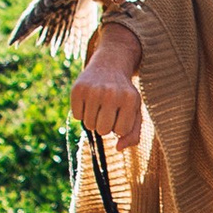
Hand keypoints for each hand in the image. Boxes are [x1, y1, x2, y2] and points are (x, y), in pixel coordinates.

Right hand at [70, 24, 144, 154]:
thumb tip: (118, 148)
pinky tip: (89, 99)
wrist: (109, 65)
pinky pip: (77, 117)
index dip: (119, 125)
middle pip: (103, 131)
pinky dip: (82, 112)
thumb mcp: (134, 110)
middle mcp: (111, 93)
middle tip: (108, 109)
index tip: (120, 112)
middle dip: (105, 124)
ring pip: (89, 125)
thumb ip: (133, 133)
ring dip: (93, 119)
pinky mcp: (77, 89)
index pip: (120, 131)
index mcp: (130, 99)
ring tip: (99, 104)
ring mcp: (93, 90)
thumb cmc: (124, 94)